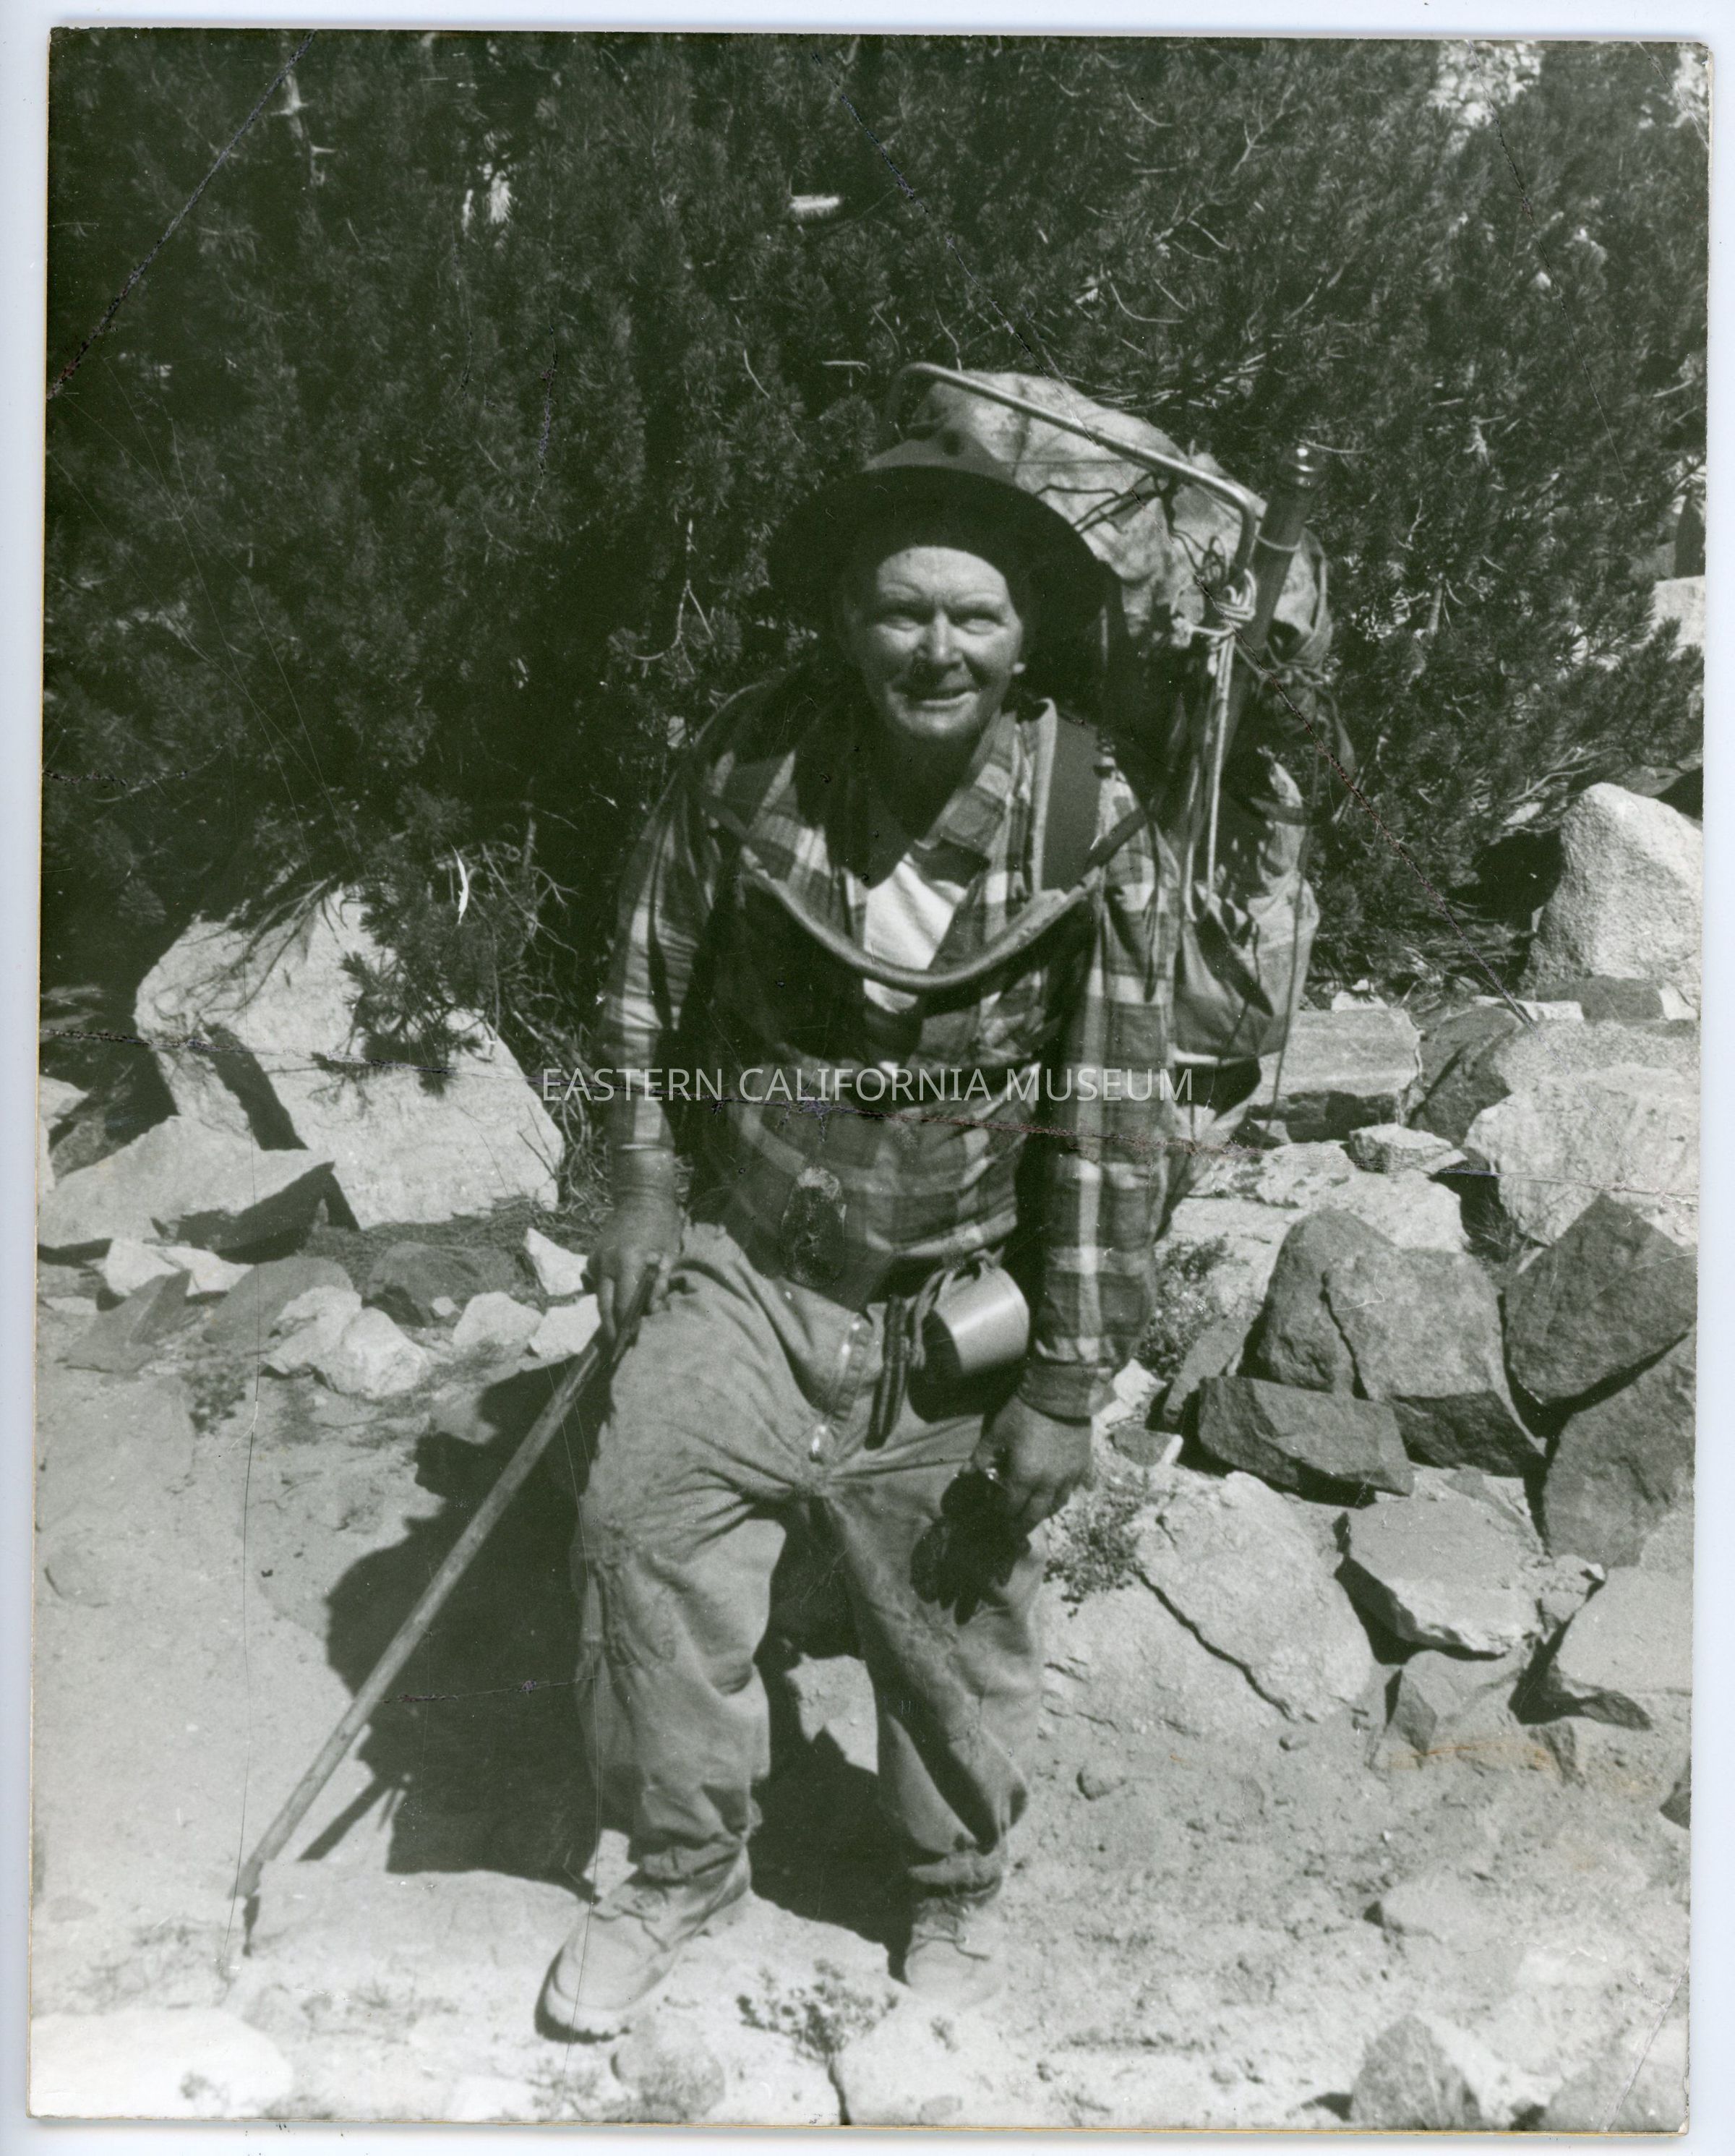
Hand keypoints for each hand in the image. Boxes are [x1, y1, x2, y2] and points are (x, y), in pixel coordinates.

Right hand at [590, 1151, 681, 1348]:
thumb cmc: (661, 1224)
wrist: (640, 1196)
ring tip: (616, 1332)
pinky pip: (598, 1283)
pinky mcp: (592, 1257)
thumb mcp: (669, 1254)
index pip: (624, 1304)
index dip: (627, 1326)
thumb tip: (653, 1313)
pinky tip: (616, 1304)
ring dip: (608, 1312)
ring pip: (599, 1296)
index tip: (631, 1342)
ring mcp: (596, 1259)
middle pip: (604, 1306)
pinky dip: (606, 1295)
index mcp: (628, 1262)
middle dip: (610, 1329)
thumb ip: (660, 1284)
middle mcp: (606, 1263)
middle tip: (615, 1349)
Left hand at [973, 1393, 1092, 1533]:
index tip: (994, 1512)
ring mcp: (1069, 1476)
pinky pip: (1079, 1487)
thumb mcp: (996, 1434)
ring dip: (1045, 1512)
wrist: (1060, 1392)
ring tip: (1036, 1512)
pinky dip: (1068, 1493)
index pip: (1010, 1508)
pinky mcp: (1084, 1465)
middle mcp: (1048, 1484)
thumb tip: (963, 1474)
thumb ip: (981, 1458)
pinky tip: (1064, 1492)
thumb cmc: (1023, 1413)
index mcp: (1024, 1478)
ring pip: (1058, 1505)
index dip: (1000, 1513)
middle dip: (1021, 1525)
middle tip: (1013, 1530)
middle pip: (1034, 1515)